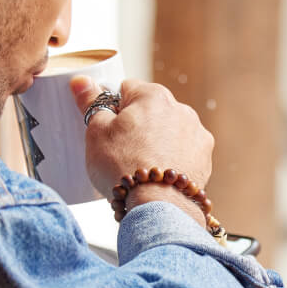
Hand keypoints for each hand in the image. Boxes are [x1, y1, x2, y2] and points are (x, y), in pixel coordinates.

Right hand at [70, 76, 214, 225]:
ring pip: (168, 133)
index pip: (126, 89)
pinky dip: (171, 161)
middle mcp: (181, 109)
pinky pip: (182, 154)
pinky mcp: (205, 159)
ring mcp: (196, 134)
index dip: (112, 109)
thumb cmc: (123, 167)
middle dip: (136, 127)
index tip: (107, 128)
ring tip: (140, 168)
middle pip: (150, 112)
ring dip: (156, 144)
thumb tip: (81, 81)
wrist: (157, 206)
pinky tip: (158, 177)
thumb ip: (90, 102)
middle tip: (119, 152)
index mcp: (153, 95)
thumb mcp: (96, 131)